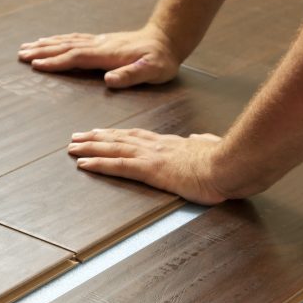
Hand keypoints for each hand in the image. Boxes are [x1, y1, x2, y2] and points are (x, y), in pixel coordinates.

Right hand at [18, 26, 180, 87]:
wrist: (168, 39)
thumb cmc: (161, 59)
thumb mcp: (152, 71)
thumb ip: (130, 75)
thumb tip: (109, 80)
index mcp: (107, 55)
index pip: (76, 57)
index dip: (56, 62)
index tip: (36, 65)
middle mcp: (100, 45)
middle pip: (65, 47)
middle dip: (42, 51)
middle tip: (21, 54)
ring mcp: (100, 42)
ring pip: (68, 42)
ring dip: (47, 44)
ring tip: (28, 47)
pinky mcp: (102, 42)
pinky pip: (75, 40)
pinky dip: (60, 41)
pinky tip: (53, 42)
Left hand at [68, 129, 228, 204]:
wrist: (230, 164)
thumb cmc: (226, 161)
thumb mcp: (212, 147)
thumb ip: (203, 142)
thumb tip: (199, 138)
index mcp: (171, 144)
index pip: (138, 136)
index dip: (118, 134)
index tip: (103, 132)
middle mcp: (157, 146)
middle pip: (120, 138)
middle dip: (96, 137)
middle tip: (77, 137)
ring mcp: (152, 156)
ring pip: (113, 148)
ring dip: (90, 147)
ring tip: (72, 147)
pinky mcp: (150, 170)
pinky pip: (118, 165)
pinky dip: (98, 163)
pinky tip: (84, 163)